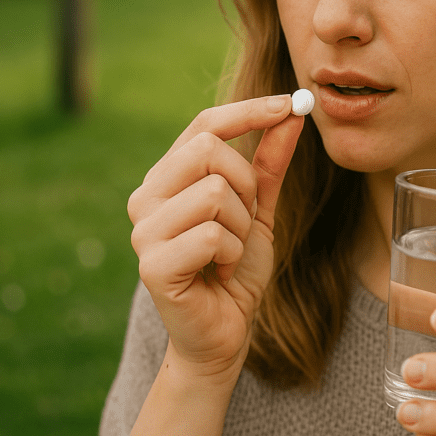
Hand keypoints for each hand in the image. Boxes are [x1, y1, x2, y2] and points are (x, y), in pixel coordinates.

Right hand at [127, 95, 303, 381]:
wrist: (225, 332)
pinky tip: (221, 273)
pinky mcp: (153, 264)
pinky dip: (234, 255)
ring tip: (230, 253)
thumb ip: (269, 164)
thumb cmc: (236, 269)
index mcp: (167, 177)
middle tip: (245, 221)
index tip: (291, 103)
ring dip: (242, 226)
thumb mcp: (260, 209)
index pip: (204, 124)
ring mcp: (144, 230)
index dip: (249, 110)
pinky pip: (214, 235)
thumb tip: (291, 115)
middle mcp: (145, 197)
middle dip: (247, 184)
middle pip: (209, 150)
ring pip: (215, 192)